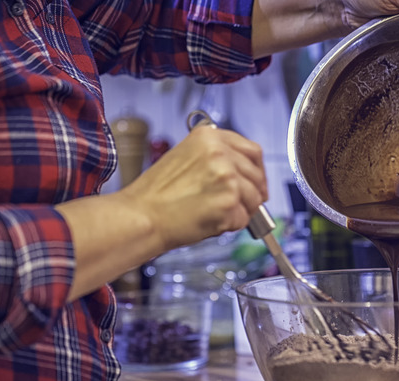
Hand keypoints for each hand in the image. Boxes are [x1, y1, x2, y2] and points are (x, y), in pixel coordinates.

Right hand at [122, 125, 267, 249]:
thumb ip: (215, 158)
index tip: (256, 181)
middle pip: (257, 175)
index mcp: (209, 137)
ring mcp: (227, 177)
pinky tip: (210, 222)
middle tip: (241, 205)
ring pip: (254, 199)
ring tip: (215, 215)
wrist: (141, 217)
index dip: (257, 170)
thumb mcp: (184, 158)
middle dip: (253, 193)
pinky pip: (244, 219)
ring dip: (241, 211)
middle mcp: (220, 153)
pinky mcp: (229, 203)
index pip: (252, 150)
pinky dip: (231, 226)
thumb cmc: (155, 195)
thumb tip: (242, 173)